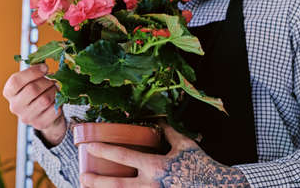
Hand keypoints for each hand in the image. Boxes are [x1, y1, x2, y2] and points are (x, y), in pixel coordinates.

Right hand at [3, 63, 66, 145]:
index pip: (16, 81)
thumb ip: (35, 70)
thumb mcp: (32, 80)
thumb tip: (43, 60)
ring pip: (45, 100)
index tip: (45, 67)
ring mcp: (27, 117)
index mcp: (9, 92)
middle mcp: (15, 106)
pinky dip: (59, 102)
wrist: (44, 114)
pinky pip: (54, 110)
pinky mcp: (40, 124)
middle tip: (52, 80)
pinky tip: (57, 100)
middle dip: (46, 82)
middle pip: (32, 89)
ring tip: (55, 89)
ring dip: (54, 91)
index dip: (32, 72)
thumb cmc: (37, 92)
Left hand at [80, 122, 249, 187]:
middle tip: (82, 176)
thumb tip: (159, 120)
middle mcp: (150, 184)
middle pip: (117, 184)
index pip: (123, 156)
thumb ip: (168, 132)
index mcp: (155, 166)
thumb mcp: (184, 145)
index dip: (103, 150)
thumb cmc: (201, 165)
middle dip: (97, 182)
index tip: (88, 145)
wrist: (217, 187)